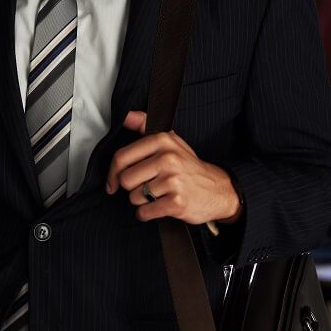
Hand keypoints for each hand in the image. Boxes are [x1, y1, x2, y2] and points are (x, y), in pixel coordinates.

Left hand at [105, 111, 241, 225]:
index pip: (122, 157)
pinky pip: (145, 212)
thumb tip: (126, 117)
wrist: (217, 189)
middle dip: (131, 188)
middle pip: (125, 179)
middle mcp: (168, 158)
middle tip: (146, 187)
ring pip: (134, 197)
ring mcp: (173, 180)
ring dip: (141, 201)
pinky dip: (147, 214)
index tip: (112, 182)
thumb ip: (145, 127)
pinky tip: (159, 207)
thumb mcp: (170, 142)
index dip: (112, 172)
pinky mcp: (177, 202)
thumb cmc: (188, 167)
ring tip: (157, 195)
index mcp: (162, 141)